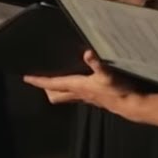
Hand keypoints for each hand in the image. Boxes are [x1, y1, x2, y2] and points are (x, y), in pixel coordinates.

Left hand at [23, 50, 139, 115]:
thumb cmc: (117, 90)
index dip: (39, 81)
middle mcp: (79, 94)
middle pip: (55, 95)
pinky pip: (77, 96)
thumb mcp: (107, 74)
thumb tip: (87, 52)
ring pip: (65, 96)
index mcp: (78, 86)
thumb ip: (97, 63)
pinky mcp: (94, 99)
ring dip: (58, 90)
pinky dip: (72, 90)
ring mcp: (86, 98)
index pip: (53, 84)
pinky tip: (78, 84)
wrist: (130, 104)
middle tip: (40, 80)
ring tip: (54, 81)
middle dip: (46, 89)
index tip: (27, 78)